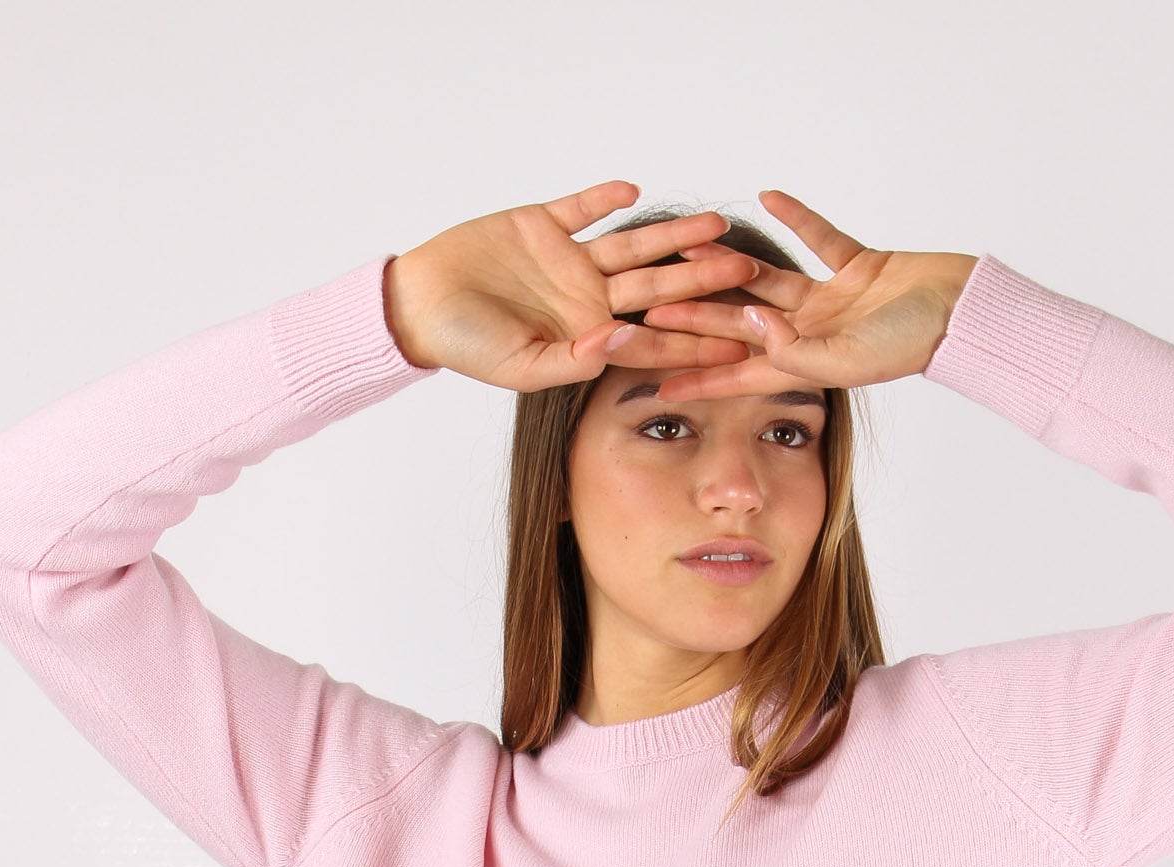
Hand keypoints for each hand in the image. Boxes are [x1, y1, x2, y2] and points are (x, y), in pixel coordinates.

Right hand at [383, 182, 761, 388]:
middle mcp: (588, 298)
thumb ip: (575, 360)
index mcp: (589, 337)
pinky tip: (635, 191)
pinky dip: (604, 198)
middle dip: (704, 284)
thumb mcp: (522, 368)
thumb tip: (623, 338)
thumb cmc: (468, 347)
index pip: (655, 341)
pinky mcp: (543, 224)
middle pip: (659, 289)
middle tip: (752, 275)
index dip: (697, 343)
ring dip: (675, 236)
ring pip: (635, 245)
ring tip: (717, 225)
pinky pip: (581, 207)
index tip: (740, 345)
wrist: (421, 306)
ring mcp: (569, 260)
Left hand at [633, 189, 977, 401]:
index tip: (654, 380)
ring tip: (689, 247)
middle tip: (650, 305)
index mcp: (806, 364)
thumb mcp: (846, 359)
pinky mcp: (859, 267)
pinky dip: (798, 218)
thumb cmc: (910, 344)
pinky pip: (820, 238)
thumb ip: (795, 348)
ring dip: (730, 266)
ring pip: (769, 280)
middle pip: (741, 323)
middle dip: (697, 316)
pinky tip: (765, 199)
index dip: (697, 377)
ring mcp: (833, 300)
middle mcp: (812, 334)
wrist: (963, 313)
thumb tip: (749, 323)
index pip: (738, 372)